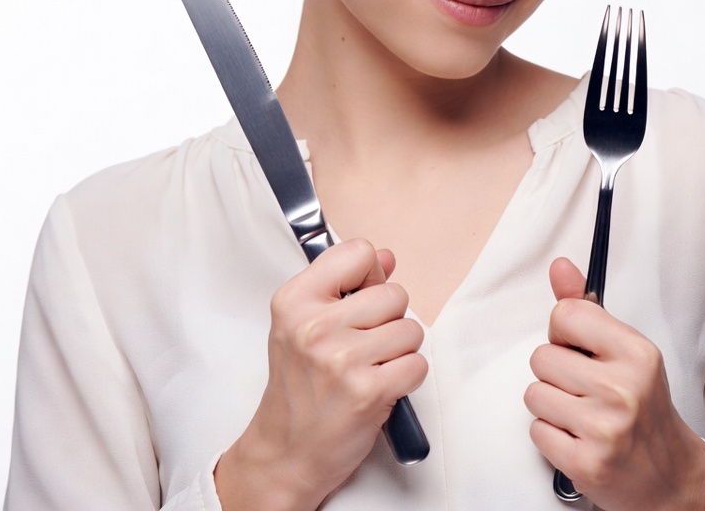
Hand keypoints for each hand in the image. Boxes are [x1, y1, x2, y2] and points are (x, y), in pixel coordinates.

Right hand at [215, 239, 426, 510]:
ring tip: (371, 366)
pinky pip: (417, 364)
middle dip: (389, 319)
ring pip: (411, 329)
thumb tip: (387, 257)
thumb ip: (346, 283)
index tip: (358, 298)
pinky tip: (381, 386)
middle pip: (394, 293)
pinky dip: (407, 377)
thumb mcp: (304, 323)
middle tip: (362, 345)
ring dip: (400, 350)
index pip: (359, 252)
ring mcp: (341, 360)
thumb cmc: (300, 385)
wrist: (286, 452)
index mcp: (295, 300)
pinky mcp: (368, 391)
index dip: (370, 275)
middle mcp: (315, 326)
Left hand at [524, 258, 704, 510]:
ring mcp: (605, 429)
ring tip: (581, 413)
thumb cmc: (642, 405)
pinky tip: (578, 438)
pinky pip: (536, 431)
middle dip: (556, 373)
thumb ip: (586, 307)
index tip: (580, 349)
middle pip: (541, 357)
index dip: (563, 332)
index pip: (564, 315)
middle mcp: (622, 388)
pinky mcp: (587, 463)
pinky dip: (551, 435)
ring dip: (550, 405)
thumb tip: (559, 266)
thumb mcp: (624, 349)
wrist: (670, 476)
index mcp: (635, 351)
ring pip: (533, 394)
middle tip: (585, 389)